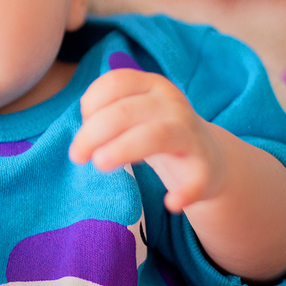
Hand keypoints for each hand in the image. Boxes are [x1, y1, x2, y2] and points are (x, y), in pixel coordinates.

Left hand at [69, 64, 225, 212]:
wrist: (208, 155)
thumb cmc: (157, 131)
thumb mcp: (134, 112)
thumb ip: (106, 113)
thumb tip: (83, 136)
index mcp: (152, 85)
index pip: (115, 82)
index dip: (91, 104)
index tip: (83, 126)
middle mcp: (172, 104)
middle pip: (124, 112)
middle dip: (92, 133)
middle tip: (77, 156)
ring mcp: (190, 134)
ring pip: (154, 136)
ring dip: (122, 149)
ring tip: (100, 164)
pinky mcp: (205, 168)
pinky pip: (195, 180)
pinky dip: (184, 192)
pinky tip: (171, 203)